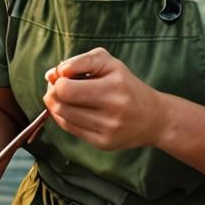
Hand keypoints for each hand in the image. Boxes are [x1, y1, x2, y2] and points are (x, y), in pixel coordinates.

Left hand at [43, 47, 160, 150]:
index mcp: (115, 85)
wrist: (153, 118)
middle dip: (54, 92)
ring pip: (63, 116)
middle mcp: (114, 108)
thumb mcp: (109, 63)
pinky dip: (64, 117)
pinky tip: (72, 109)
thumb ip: (79, 61)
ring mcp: (108, 129)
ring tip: (66, 97)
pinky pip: (70, 129)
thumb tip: (51, 75)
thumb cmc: (125, 85)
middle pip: (62, 102)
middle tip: (60, 86)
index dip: (58, 78)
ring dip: (57, 104)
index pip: (66, 87)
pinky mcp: (103, 143)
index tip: (64, 74)